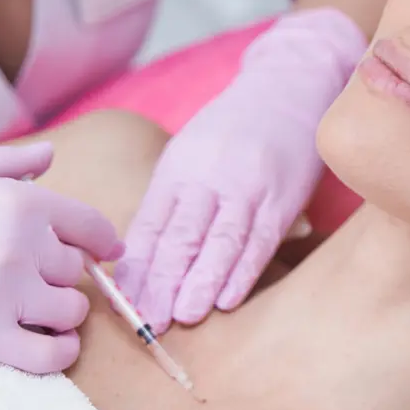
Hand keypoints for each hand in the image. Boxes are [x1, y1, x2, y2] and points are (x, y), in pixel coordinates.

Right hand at [0, 142, 122, 371]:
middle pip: (76, 269)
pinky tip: (54, 344)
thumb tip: (51, 155)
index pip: (91, 225)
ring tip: (38, 308)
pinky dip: (61, 353)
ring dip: (62, 311)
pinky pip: (50, 355)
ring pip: (72, 309)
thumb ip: (10, 164)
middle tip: (35, 276)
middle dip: (62, 273)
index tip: (108, 251)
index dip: (103, 241)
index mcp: (22, 202)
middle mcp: (23, 246)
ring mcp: (6, 292)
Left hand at [117, 8, 366, 331]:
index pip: (149, 225)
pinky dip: (242, 271)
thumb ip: (173, 199)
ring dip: (198, 282)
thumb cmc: (235, 128)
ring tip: (182, 317)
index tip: (119, 304)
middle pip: (179, 236)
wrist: (290, 86)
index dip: (135, 268)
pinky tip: (227, 298)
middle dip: (160, 283)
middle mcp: (208, 177)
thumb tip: (143, 257)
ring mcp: (247, 187)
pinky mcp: (282, 197)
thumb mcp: (192, 152)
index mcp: (179, 168)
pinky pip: (260, 239)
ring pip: (218, 241)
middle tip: (144, 322)